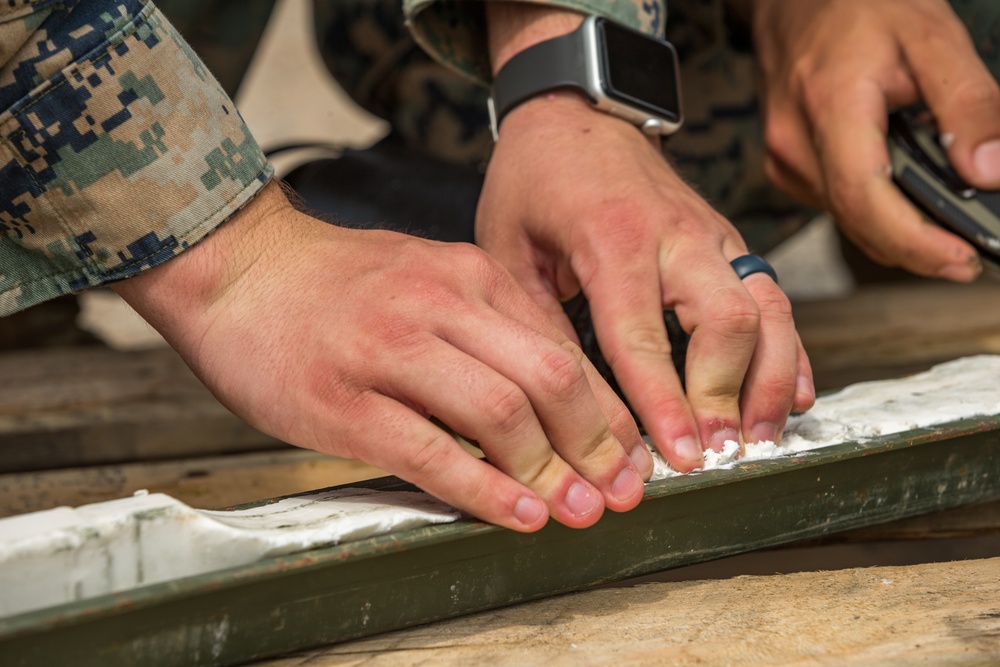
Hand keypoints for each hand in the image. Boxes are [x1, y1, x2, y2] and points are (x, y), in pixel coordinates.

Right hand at [112, 182, 649, 531]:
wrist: (237, 266)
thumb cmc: (334, 283)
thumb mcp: (426, 273)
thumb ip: (486, 323)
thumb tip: (552, 394)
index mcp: (469, 274)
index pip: (564, 347)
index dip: (608, 410)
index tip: (632, 455)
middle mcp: (440, 304)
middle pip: (550, 377)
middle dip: (596, 444)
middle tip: (620, 491)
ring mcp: (389, 350)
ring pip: (501, 413)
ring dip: (549, 472)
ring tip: (575, 510)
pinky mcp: (342, 401)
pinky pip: (430, 453)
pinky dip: (484, 489)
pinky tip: (517, 512)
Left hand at [482, 4, 814, 470]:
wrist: (574, 113)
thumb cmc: (533, 183)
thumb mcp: (507, 251)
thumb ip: (539, 325)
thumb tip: (567, 409)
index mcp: (611, 239)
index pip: (643, 337)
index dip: (664, 404)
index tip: (681, 459)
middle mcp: (676, 235)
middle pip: (727, 322)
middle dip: (728, 396)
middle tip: (721, 455)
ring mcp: (712, 234)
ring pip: (767, 309)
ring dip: (772, 380)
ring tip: (762, 439)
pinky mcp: (729, 239)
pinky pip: (774, 295)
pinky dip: (790, 349)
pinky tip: (793, 395)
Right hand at [753, 0, 999, 279]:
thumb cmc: (855, 4)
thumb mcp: (932, 35)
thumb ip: (968, 105)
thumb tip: (988, 173)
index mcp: (829, 105)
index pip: (865, 198)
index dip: (915, 242)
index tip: (961, 260)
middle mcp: (794, 142)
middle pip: (856, 220)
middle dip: (915, 247)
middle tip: (966, 256)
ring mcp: (784, 157)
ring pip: (845, 219)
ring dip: (895, 229)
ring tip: (941, 216)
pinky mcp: (785, 164)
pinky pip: (833, 204)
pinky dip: (872, 209)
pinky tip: (899, 188)